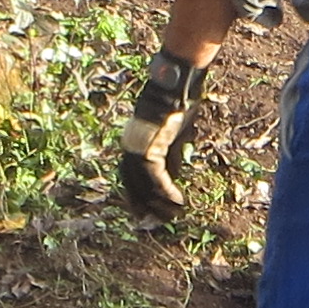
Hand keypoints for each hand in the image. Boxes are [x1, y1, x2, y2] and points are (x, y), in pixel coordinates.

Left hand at [120, 51, 213, 212]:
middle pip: (133, 183)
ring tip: (170, 216)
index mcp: (134, 141)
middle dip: (144, 204)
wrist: (175, 86)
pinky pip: (156, 177)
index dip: (137, 194)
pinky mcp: (149, 148)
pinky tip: (178, 201)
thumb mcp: (174, 136)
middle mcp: (130, 145)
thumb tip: (172, 180)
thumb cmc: (177, 105)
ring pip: (143, 184)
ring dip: (158, 202)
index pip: (130, 175)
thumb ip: (170, 157)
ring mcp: (137, 147)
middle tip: (154, 221)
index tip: (144, 210)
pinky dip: (166, 191)